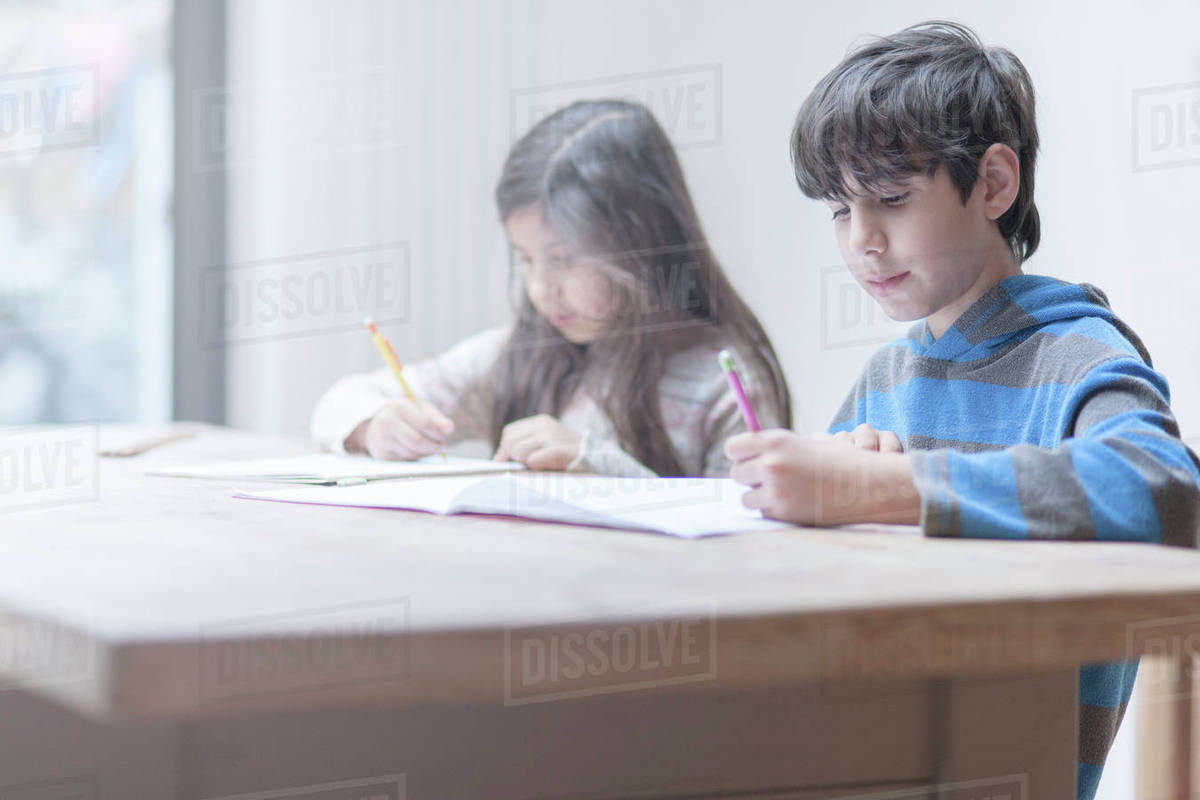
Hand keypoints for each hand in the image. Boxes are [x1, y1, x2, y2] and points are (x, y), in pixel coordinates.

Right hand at [346, 398, 454, 459]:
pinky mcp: (381, 454)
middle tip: (441, 446)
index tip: (444, 435)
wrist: (375, 425)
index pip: (424, 422)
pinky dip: (416, 457)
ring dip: (426, 453)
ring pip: (412, 452)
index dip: (437, 432)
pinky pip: (405, 460)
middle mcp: (387, 422)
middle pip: (417, 441)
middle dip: (433, 446)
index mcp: (398, 406)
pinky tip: (419, 451)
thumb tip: (450, 428)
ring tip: (431, 447)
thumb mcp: (420, 410)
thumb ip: (437, 418)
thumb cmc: (404, 416)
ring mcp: (382, 439)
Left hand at [494, 413, 582, 470]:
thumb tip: (497, 459)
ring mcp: (553, 437)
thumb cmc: (568, 456)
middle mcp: (545, 426)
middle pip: (511, 442)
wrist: (598, 459)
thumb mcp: (547, 444)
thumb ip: (524, 446)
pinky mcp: (559, 450)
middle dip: (514, 458)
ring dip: (525, 463)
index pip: (509, 432)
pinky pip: (532, 460)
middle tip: (528, 466)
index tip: (508, 462)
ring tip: (540, 466)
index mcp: (541, 422)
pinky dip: (534, 467)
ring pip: (519, 451)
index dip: (505, 450)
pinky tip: (546, 467)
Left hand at [725, 429, 919, 525]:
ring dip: (759, 496)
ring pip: (746, 497)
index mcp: (774, 441)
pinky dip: (773, 510)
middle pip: (736, 473)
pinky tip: (792, 502)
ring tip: (780, 491)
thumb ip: (773, 447)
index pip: (733, 448)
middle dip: (750, 476)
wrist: (867, 485)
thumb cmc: (836, 461)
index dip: (741, 454)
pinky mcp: (783, 512)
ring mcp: (775, 490)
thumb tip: (743, 455)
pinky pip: (763, 512)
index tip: (749, 459)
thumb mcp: (804, 443)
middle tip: (768, 478)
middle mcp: (771, 464)